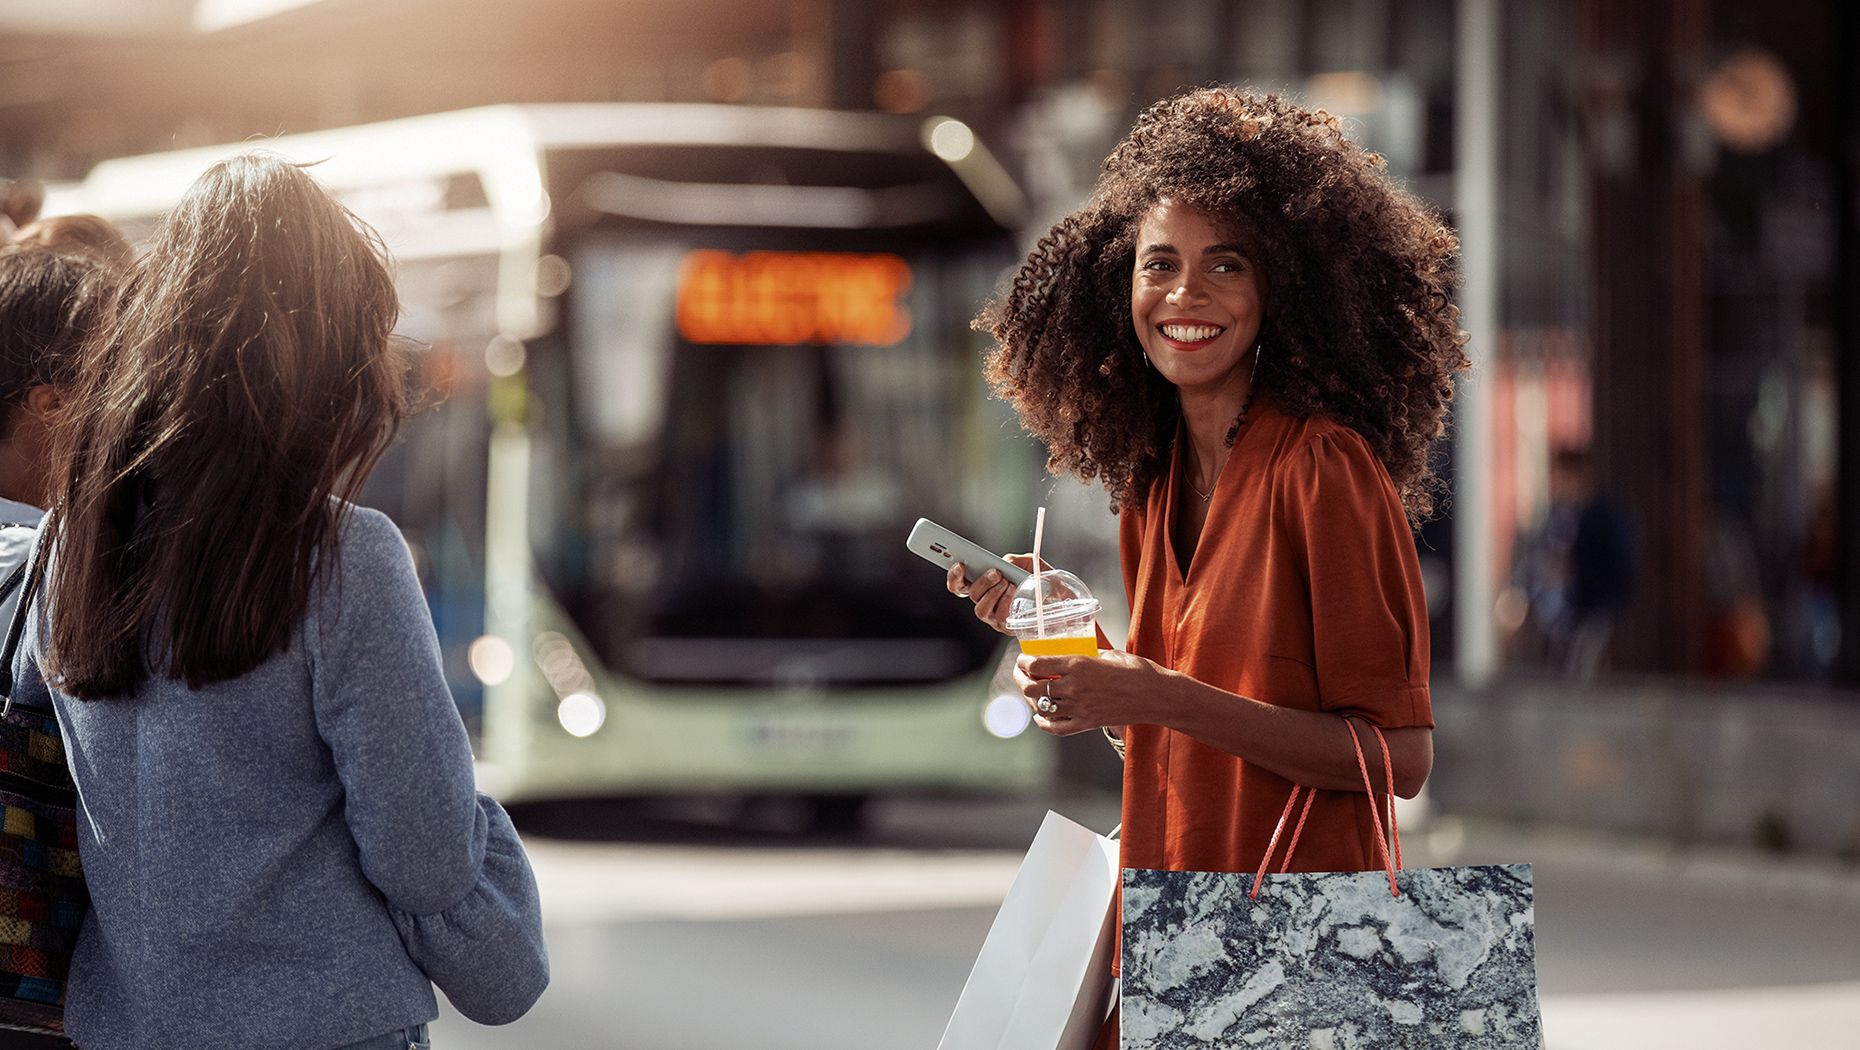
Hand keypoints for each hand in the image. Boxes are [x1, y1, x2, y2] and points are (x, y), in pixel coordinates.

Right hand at [945, 554, 1037, 634]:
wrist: (1059, 598)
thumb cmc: (1040, 580)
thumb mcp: (1029, 563)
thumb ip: (1014, 559)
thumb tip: (1003, 562)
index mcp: (984, 586)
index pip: (960, 585)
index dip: (954, 576)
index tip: (960, 565)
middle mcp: (985, 602)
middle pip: (971, 595)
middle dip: (982, 582)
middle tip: (995, 573)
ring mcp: (994, 616)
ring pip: (981, 609)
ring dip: (993, 593)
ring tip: (1007, 582)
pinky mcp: (1006, 627)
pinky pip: (999, 617)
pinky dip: (1005, 602)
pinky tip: (1014, 592)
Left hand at [1015, 649, 1174, 736]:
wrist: (1156, 695)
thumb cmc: (1137, 670)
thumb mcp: (1110, 654)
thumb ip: (1088, 655)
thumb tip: (1076, 655)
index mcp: (1078, 664)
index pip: (1036, 665)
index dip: (1023, 662)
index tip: (1022, 659)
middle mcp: (1074, 687)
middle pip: (1032, 688)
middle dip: (1022, 681)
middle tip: (1022, 676)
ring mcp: (1080, 708)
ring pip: (1041, 708)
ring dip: (1032, 700)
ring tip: (1032, 694)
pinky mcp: (1087, 724)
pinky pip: (1056, 728)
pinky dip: (1044, 722)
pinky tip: (1041, 717)